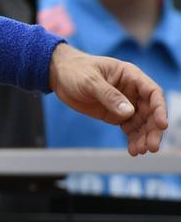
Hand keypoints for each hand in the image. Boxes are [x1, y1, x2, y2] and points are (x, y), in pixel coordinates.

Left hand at [48, 44, 168, 155]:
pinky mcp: (115, 115)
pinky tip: (133, 150)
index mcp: (131, 76)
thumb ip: (109, 95)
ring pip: (141, 122)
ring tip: (141, 151)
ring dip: (144, 137)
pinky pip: (129, 128)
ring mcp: (125, 104)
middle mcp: (132, 91)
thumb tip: (129, 112)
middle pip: (150, 112)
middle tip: (151, 147)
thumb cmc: (75, 71)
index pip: (153, 93)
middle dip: (152, 129)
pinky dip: (133, 139)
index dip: (160, 109)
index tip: (161, 124)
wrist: (60, 76)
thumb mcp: (90, 81)